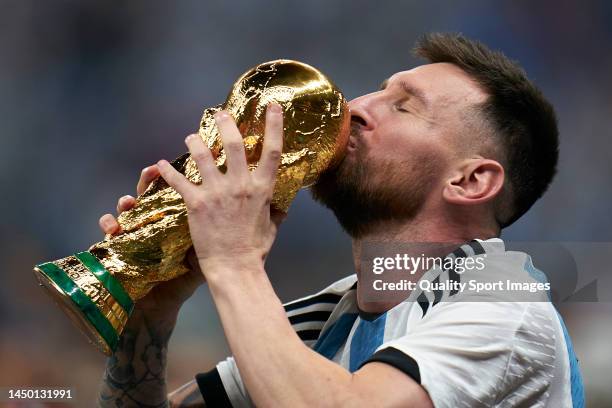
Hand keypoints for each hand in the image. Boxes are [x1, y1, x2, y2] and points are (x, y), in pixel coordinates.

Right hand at [98, 164, 203, 316]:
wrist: (163, 303)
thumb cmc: (183, 278)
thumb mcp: (202, 254)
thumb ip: (216, 235)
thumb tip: (237, 220)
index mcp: (174, 219)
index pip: (174, 192)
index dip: (176, 177)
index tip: (183, 167)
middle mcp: (152, 220)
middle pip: (149, 192)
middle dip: (148, 179)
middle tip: (152, 171)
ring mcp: (134, 230)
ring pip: (127, 207)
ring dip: (125, 201)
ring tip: (128, 201)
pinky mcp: (118, 244)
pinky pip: (108, 230)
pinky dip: (107, 224)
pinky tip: (112, 227)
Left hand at [157, 104, 284, 278]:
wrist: (234, 267)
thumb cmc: (254, 250)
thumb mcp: (272, 226)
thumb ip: (275, 210)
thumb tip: (283, 204)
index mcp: (262, 189)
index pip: (272, 151)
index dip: (274, 125)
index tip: (272, 106)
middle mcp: (241, 185)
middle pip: (233, 144)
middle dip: (226, 124)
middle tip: (219, 114)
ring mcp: (218, 192)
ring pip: (203, 155)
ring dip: (195, 142)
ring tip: (190, 137)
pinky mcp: (196, 203)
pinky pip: (179, 181)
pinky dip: (167, 171)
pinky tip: (160, 165)